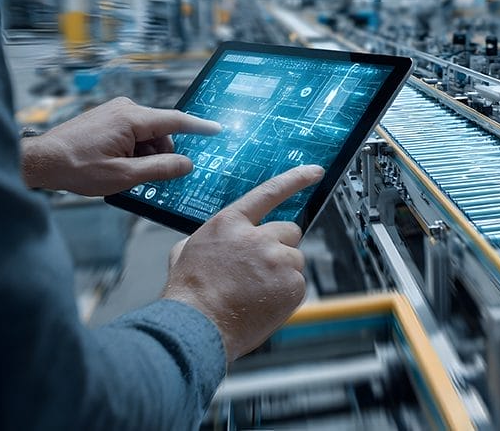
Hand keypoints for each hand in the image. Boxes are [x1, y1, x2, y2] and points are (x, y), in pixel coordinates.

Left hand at [20, 96, 220, 195]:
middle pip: (161, 131)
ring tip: (122, 172)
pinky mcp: (107, 117)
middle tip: (146, 176)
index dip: (199, 127)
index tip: (217, 129)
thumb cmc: (77, 167)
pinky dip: (133, 149)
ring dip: (145, 154)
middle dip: (161, 154)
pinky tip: (117, 164)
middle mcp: (125, 108)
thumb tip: (186, 164)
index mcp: (132, 119)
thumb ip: (160, 169)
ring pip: (147, 134)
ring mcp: (115, 111)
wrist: (41, 161)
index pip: (176, 120)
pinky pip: (133, 132)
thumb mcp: (124, 176)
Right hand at [161, 165, 323, 361]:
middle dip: (280, 247)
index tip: (314, 171)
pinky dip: (286, 294)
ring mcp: (277, 260)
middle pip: (289, 231)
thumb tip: (214, 241)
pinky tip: (264, 304)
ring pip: (295, 260)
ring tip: (256, 291)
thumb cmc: (189, 294)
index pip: (270, 192)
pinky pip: (299, 284)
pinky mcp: (292, 284)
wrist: (197, 327)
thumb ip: (209, 238)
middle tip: (261, 269)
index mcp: (231, 223)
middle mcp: (258, 236)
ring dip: (283, 272)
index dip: (295, 179)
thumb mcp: (185, 251)